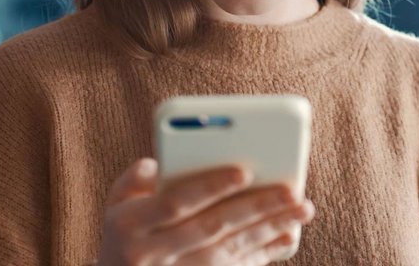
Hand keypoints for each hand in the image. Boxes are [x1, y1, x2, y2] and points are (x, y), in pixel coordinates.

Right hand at [96, 158, 314, 264]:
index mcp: (131, 225)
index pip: (175, 202)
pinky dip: (265, 252)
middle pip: (213, 227)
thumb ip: (135, 180)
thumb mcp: (115, 205)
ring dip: (271, 228)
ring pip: (232, 249)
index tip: (244, 170)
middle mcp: (154, 254)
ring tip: (302, 207)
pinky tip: (288, 235)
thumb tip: (160, 163)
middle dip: (255, 207)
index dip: (210, 186)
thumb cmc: (122, 235)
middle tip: (291, 189)